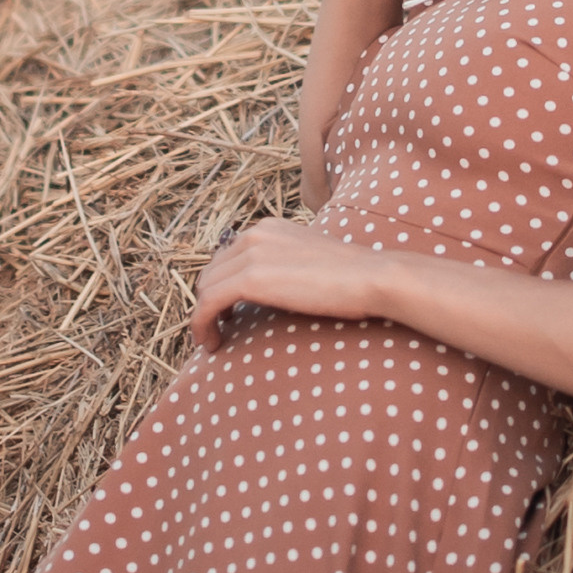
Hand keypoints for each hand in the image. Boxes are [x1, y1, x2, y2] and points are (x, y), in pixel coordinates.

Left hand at [189, 217, 383, 349]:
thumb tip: (273, 288)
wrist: (370, 277)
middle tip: (216, 330)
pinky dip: (202, 324)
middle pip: (212, 272)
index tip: (226, 312)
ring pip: (205, 289)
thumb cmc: (352, 277)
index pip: (227, 258)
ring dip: (203, 317)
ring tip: (212, 341)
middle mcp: (254, 234)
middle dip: (208, 302)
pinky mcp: (251, 279)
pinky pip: (209, 303)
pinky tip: (211, 344)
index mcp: (268, 228)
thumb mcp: (310, 260)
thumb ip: (285, 265)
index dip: (220, 287)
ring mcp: (251, 254)